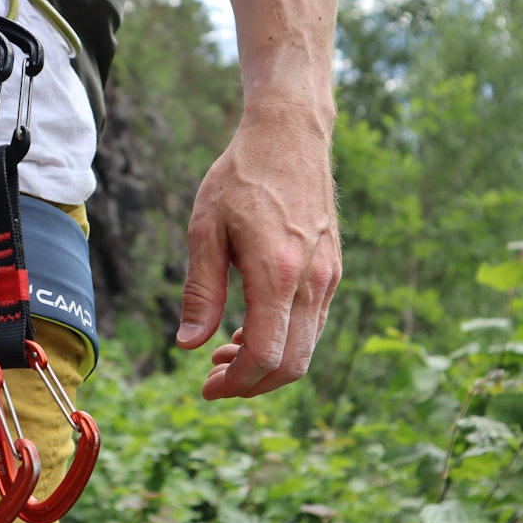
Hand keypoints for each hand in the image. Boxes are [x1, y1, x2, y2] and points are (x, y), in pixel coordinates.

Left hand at [176, 103, 340, 398]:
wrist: (289, 135)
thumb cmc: (240, 177)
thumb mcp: (205, 229)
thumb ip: (201, 291)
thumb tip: (189, 345)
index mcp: (278, 273)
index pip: (265, 354)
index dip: (236, 382)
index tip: (206, 387)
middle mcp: (312, 281)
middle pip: (292, 363)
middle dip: (251, 384)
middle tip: (212, 380)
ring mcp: (329, 277)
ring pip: (306, 348)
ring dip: (266, 365)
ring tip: (223, 354)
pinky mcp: (333, 270)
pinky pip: (312, 325)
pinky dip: (284, 341)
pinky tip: (249, 331)